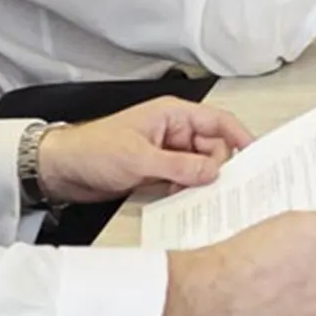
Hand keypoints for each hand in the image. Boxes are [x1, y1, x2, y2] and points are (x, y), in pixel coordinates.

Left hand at [33, 97, 253, 205]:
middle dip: (216, 167)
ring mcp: (166, 153)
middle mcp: (174, 132)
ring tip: (194, 195)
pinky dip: (185, 190)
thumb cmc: (92, 150)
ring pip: (199, 167)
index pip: (218, 122)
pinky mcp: (157, 172)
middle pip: (213, 148)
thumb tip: (213, 171)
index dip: (239, 137)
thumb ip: (180, 166)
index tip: (255, 157)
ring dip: (199, 182)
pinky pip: (183, 180)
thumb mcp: (139, 159)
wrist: (60, 170)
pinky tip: (180, 200)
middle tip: (215, 187)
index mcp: (173, 115)